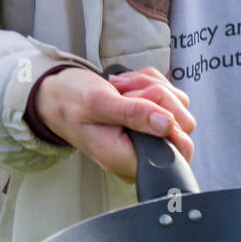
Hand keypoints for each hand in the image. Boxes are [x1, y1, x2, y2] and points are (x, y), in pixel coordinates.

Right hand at [34, 64, 194, 183]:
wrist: (57, 95)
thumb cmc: (71, 102)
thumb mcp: (98, 104)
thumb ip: (134, 115)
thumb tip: (167, 124)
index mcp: (127, 158)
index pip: (177, 153)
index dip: (170, 123)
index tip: (142, 104)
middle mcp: (141, 151)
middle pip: (183, 123)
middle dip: (158, 96)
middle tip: (126, 92)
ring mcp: (148, 135)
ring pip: (177, 104)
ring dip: (151, 86)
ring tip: (122, 88)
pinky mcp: (150, 118)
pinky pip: (168, 94)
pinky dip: (149, 82)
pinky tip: (126, 86)